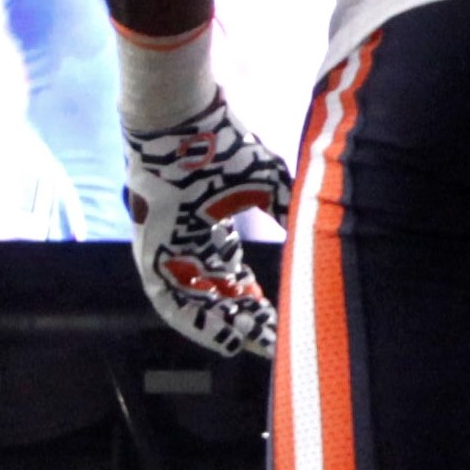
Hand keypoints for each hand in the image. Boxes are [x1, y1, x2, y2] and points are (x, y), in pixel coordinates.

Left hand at [121, 95, 293, 357]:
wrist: (180, 124)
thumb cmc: (224, 146)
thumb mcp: (268, 184)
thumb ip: (288, 212)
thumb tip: (317, 234)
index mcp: (211, 227)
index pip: (233, 275)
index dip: (255, 300)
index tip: (277, 318)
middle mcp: (187, 244)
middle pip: (215, 292)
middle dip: (242, 318)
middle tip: (269, 338)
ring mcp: (167, 250)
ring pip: (193, 302)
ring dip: (221, 325)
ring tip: (249, 346)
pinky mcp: (152, 252)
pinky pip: (170, 299)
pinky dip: (195, 322)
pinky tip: (222, 338)